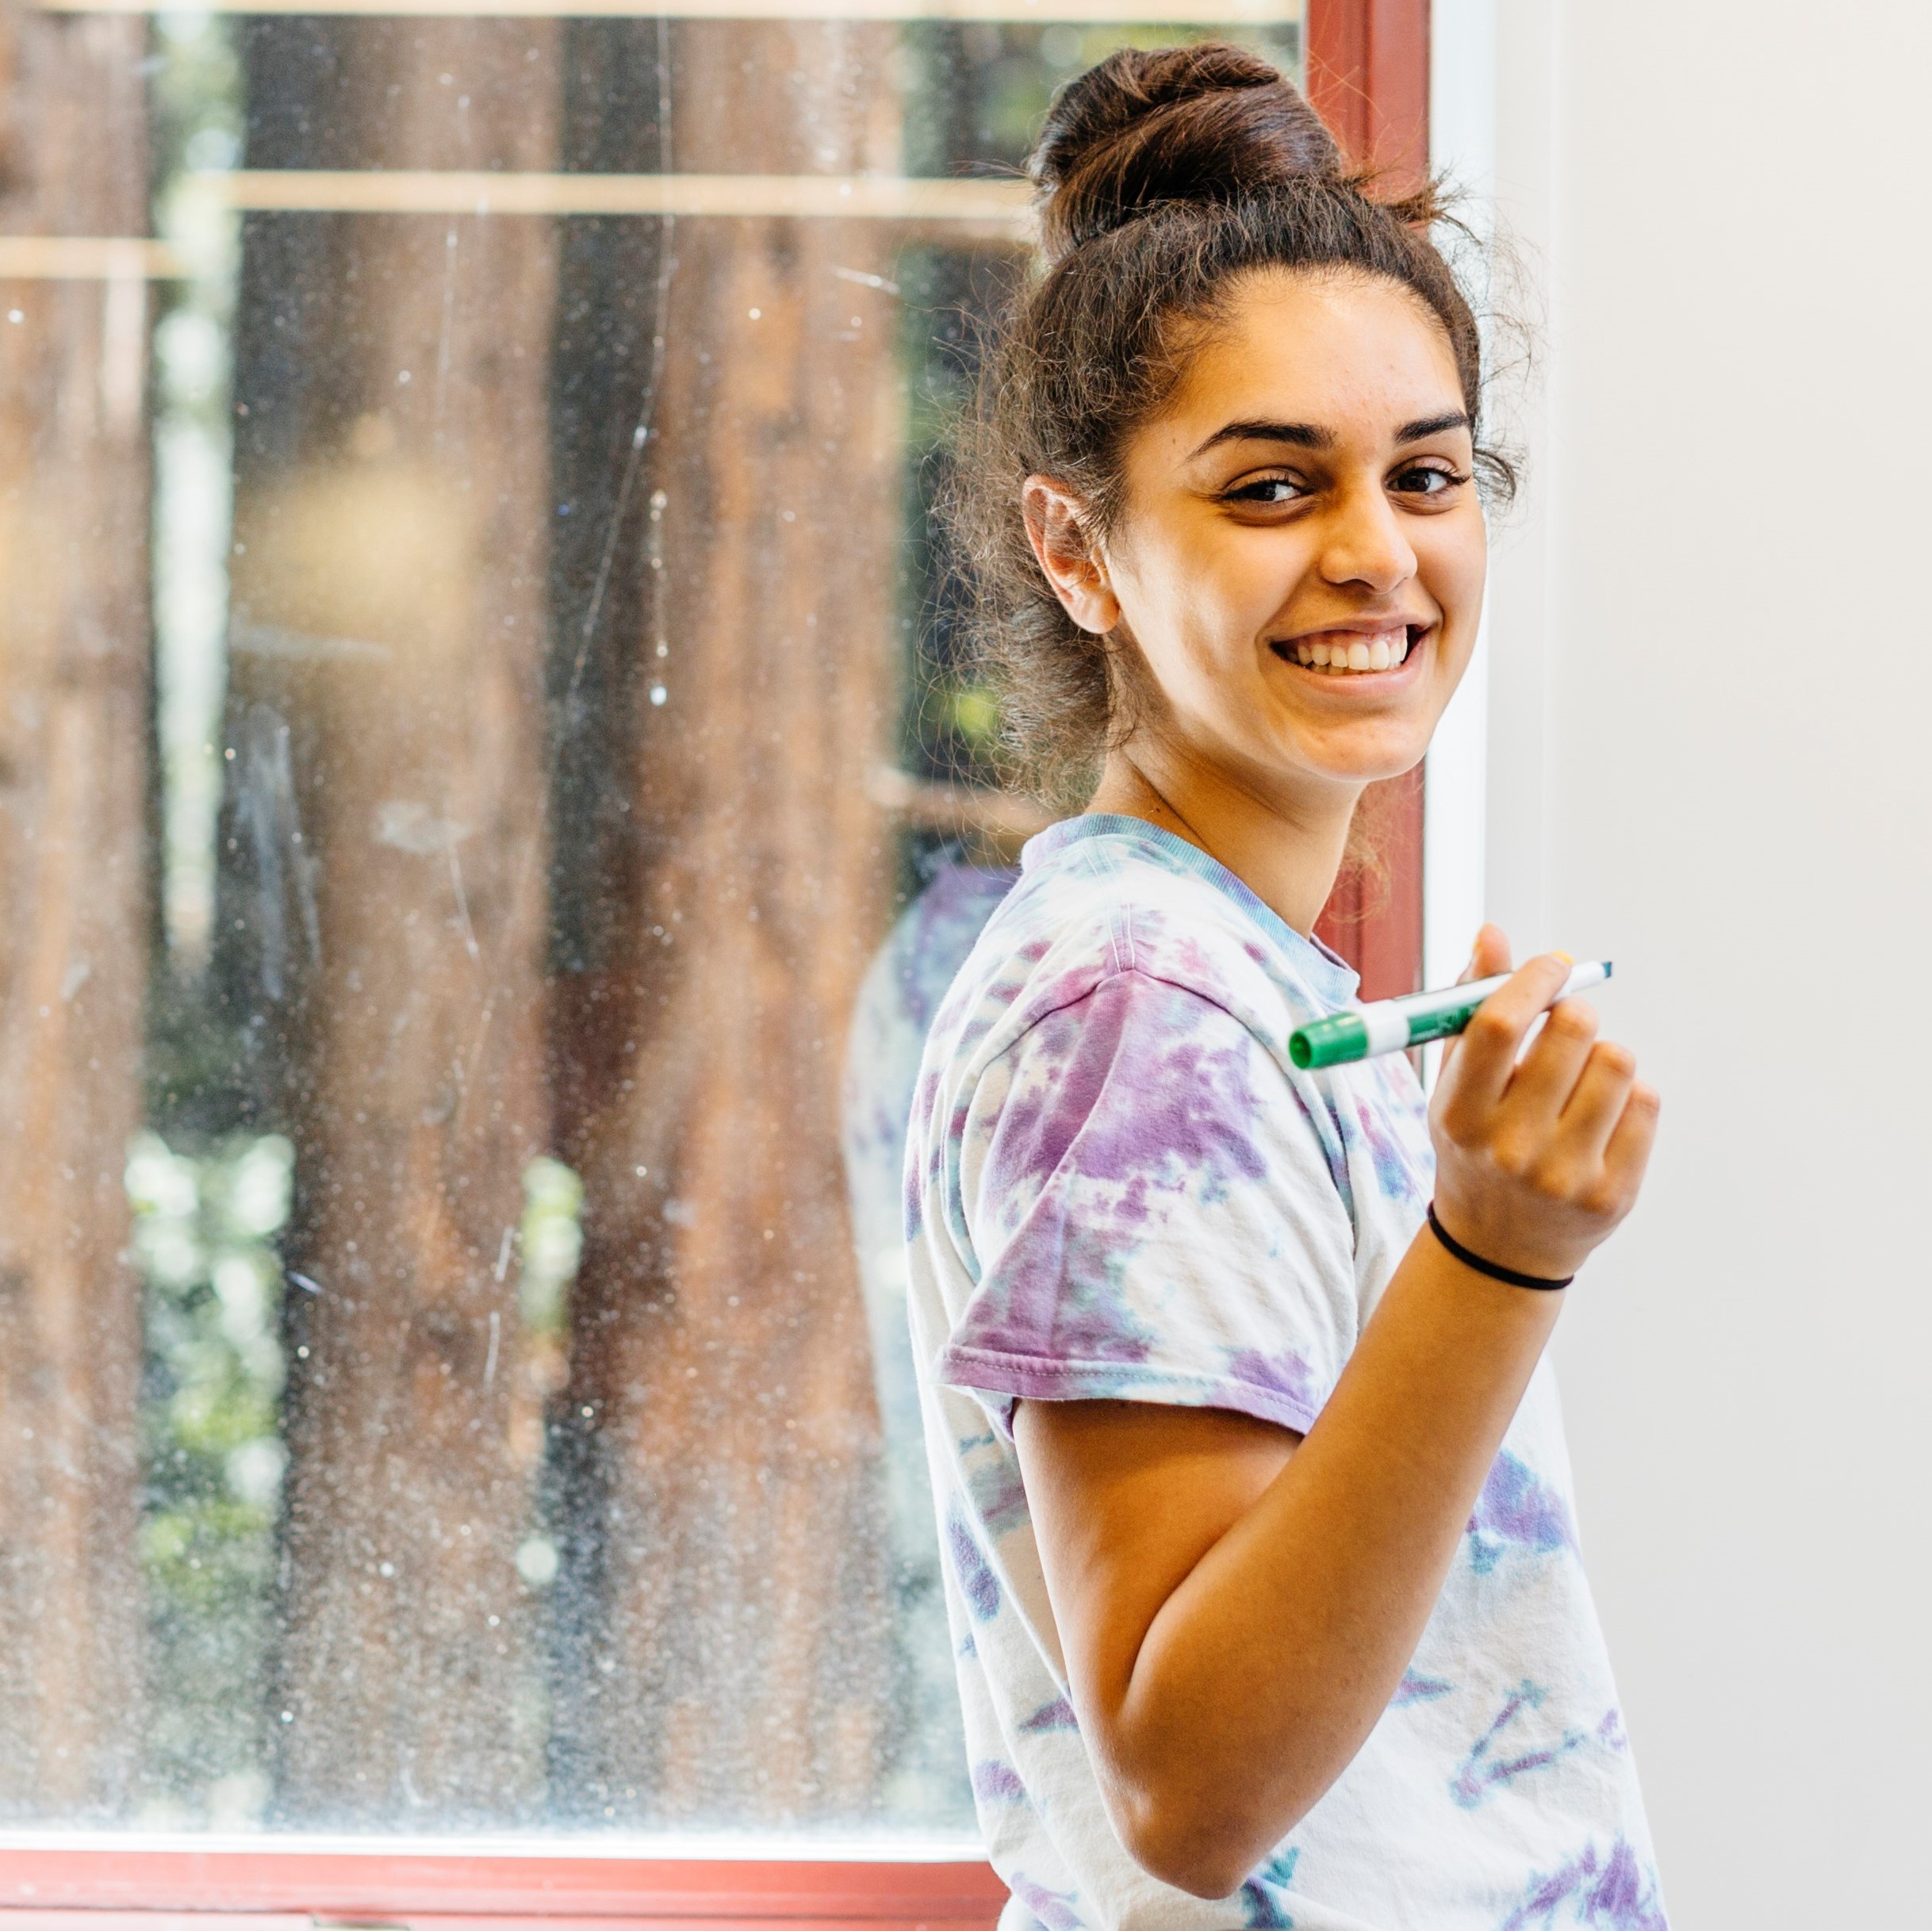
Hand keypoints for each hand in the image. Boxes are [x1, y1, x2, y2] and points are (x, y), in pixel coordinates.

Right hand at [1428, 925, 1659, 1281]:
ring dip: (1602, 1055)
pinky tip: (1599, 1119)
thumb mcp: (1454, 1086)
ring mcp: (1565, 1175)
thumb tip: (1492, 934)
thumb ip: (1470, 1008)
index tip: (1551, 964)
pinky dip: (1627, 1097)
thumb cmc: (1474, 1144)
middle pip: (1573, 1030)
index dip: (1532, 978)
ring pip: (1618, 1060)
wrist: (1498, 1246)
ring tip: (1579, 1081)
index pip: (1499, 1025)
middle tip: (1564, 1027)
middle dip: (1574, 1012)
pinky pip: (1647, 1102)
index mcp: (1460, 1115)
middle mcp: (1510, 1148)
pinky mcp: (1614, 1193)